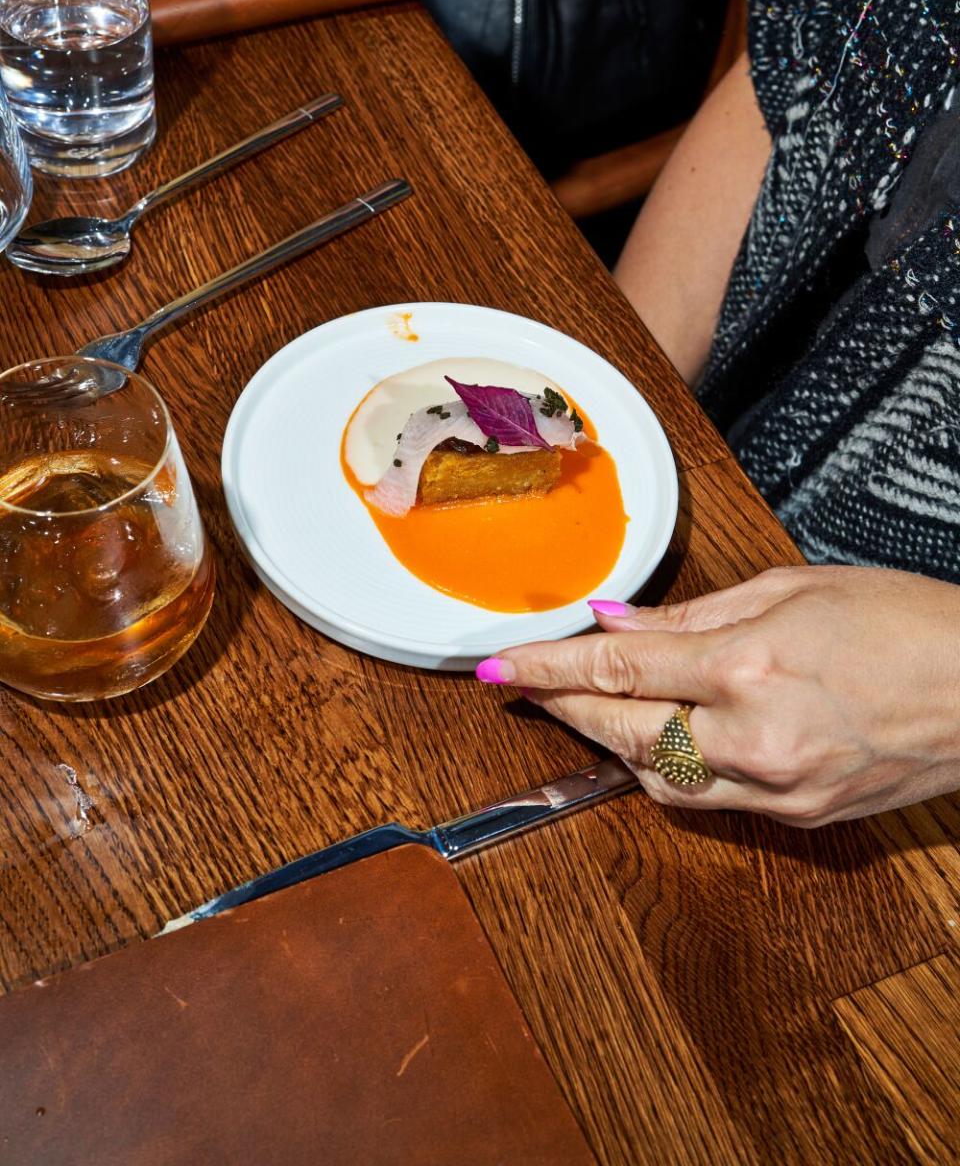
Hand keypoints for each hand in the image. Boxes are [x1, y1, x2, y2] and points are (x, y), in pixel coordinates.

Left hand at [476, 566, 959, 825]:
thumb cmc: (906, 623)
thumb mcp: (792, 589)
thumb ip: (692, 615)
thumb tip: (618, 622)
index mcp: (749, 665)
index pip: (615, 670)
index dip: (546, 669)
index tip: (498, 668)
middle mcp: (754, 737)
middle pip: (622, 732)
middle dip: (564, 708)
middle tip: (529, 684)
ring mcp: (777, 788)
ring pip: (656, 780)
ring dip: (611, 744)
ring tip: (588, 709)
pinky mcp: (799, 816)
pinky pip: (708, 801)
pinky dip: (670, 769)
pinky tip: (662, 739)